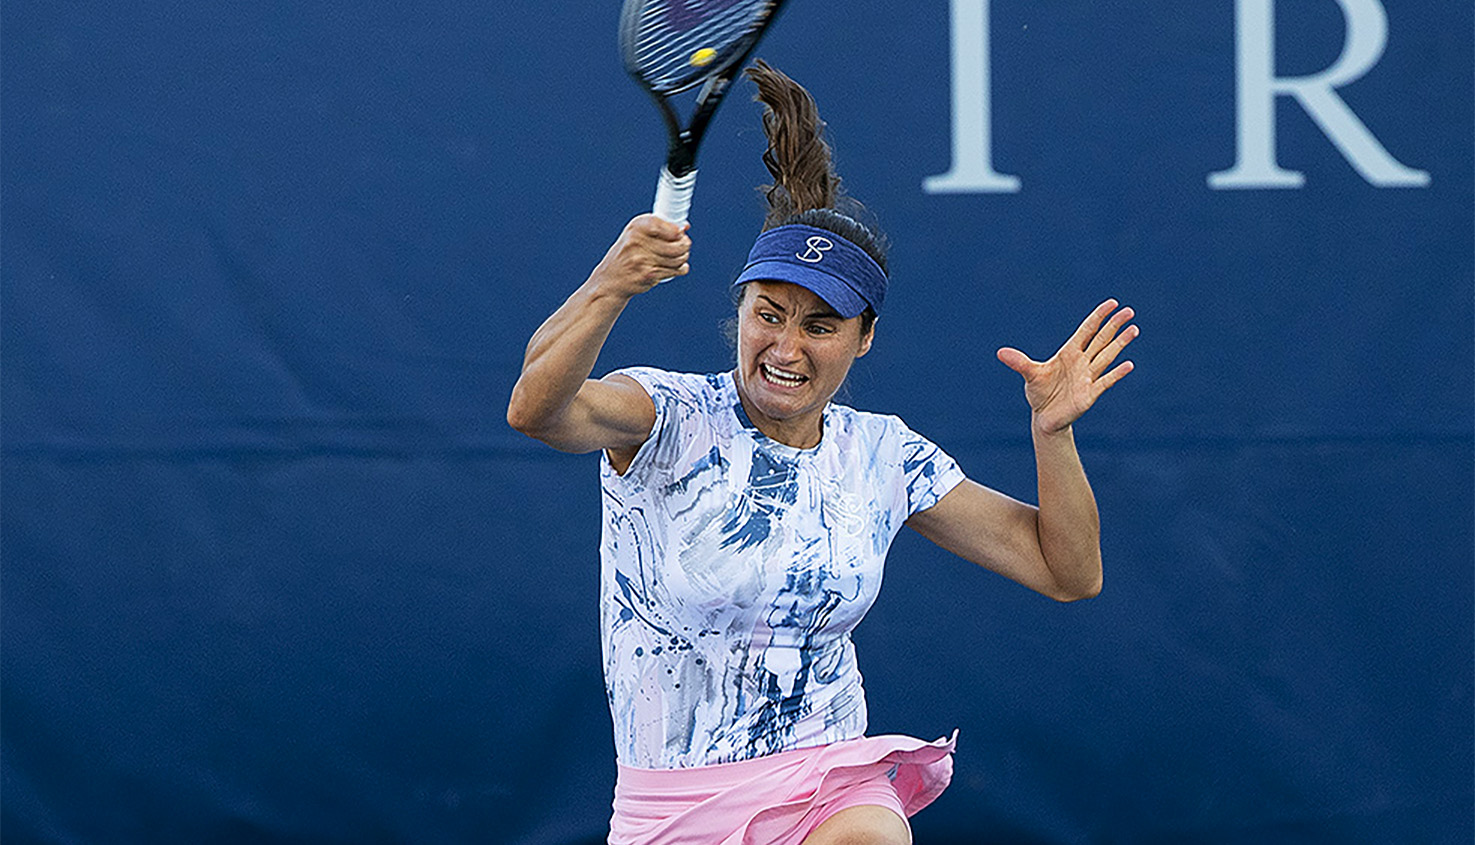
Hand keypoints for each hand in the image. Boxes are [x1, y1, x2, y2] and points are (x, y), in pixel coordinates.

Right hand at [591, 214, 690, 297]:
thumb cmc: (628, 254)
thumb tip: (685, 226)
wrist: (611, 279)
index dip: (676, 230)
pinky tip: (680, 267)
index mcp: (636, 227)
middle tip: (685, 246)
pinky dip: (681, 269)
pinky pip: (674, 270)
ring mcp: (642, 259)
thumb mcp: (636, 235)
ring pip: (677, 258)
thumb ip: (659, 228)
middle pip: (676, 243)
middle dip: (685, 245)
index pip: (663, 224)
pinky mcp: (648, 274)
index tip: (680, 233)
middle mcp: (637, 241)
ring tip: (682, 257)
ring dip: (683, 258)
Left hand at [997, 299, 1137, 434]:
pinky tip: (1128, 365)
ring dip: (1120, 344)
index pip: (1087, 331)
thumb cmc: (1039, 392)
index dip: (1098, 317)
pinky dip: (1116, 374)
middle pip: (1101, 340)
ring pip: (1107, 356)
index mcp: (1069, 353)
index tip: (1112, 303)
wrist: (1045, 417)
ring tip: (1134, 329)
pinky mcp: (1090, 394)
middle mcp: (1082, 362)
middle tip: (1129, 311)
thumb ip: (1019, 363)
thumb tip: (1000, 353)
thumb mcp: (1030, 375)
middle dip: (1114, 326)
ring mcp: (1088, 377)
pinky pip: (1106, 381)